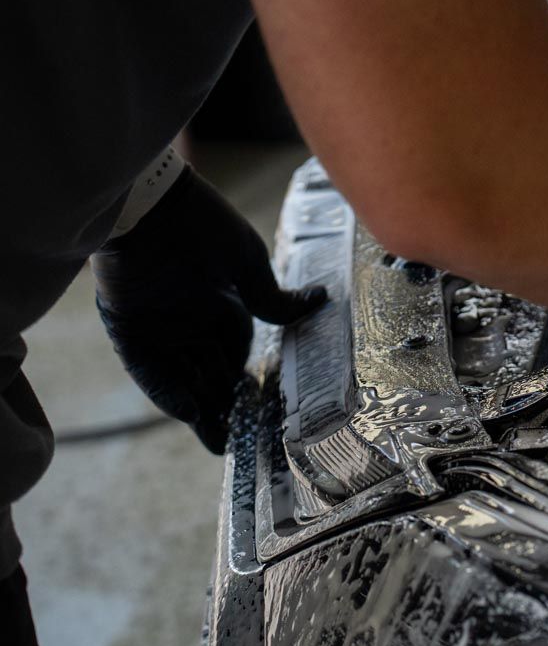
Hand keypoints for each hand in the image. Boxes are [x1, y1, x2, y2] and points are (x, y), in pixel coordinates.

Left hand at [92, 169, 325, 452]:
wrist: (147, 203)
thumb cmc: (201, 222)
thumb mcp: (246, 261)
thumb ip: (272, 297)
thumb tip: (319, 301)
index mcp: (221, 305)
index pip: (236, 354)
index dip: (247, 384)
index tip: (261, 413)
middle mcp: (190, 322)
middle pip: (209, 373)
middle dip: (224, 406)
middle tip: (241, 440)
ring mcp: (159, 328)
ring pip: (182, 379)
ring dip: (199, 409)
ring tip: (220, 442)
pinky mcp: (129, 331)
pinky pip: (150, 372)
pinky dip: (170, 393)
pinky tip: (192, 414)